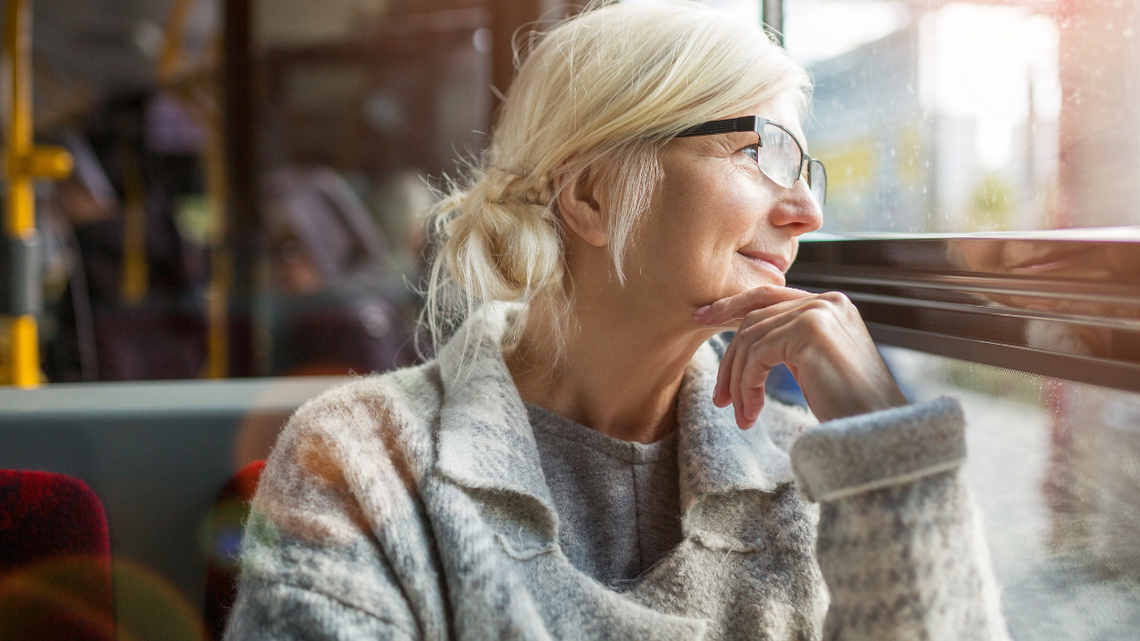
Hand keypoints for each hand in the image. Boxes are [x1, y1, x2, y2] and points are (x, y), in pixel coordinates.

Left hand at [693, 285, 907, 427]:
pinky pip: (757, 354)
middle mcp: (828, 300)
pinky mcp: (811, 330)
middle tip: (720, 398)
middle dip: (730, 359)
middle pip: (754, 318)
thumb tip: (744, 343)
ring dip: (737, 381)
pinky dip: (746, 385)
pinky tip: (751, 412)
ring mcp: (821, 311)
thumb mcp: (814, 368)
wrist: (880, 434)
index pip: (768, 296)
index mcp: (831, 304)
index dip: (731, 306)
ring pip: (751, 338)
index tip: (701, 319)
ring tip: (740, 413)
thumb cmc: (849, 410)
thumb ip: (788, 345)